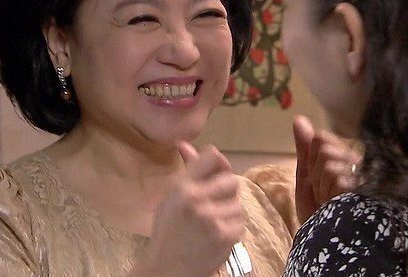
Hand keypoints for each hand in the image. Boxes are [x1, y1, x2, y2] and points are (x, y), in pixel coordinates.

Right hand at [133, 142, 243, 276]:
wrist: (168, 268)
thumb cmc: (167, 231)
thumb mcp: (170, 197)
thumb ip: (186, 172)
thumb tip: (186, 143)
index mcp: (181, 187)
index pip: (211, 157)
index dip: (216, 160)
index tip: (214, 167)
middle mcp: (197, 199)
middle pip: (230, 179)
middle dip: (226, 189)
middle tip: (215, 198)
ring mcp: (213, 218)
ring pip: (237, 203)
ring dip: (229, 210)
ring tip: (212, 220)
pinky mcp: (226, 236)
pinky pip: (240, 222)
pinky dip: (232, 226)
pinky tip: (217, 232)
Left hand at [293, 114, 360, 223]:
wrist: (324, 240)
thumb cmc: (318, 210)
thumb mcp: (307, 176)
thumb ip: (305, 148)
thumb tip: (299, 119)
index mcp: (346, 159)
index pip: (321, 139)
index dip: (311, 160)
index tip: (315, 180)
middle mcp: (359, 165)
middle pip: (324, 149)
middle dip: (315, 175)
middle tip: (322, 194)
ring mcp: (364, 177)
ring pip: (328, 162)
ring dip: (321, 186)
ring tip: (329, 202)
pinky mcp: (366, 190)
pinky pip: (337, 177)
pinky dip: (328, 193)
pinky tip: (336, 205)